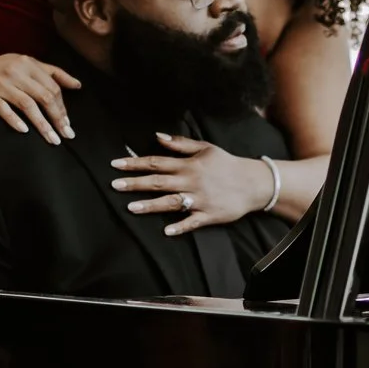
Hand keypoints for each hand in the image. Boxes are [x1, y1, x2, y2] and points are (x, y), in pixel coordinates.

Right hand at [0, 51, 80, 143]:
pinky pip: (2, 108)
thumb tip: (77, 85)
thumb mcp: (24, 65)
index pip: (52, 86)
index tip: (67, 124)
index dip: (62, 107)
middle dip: (57, 118)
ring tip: (52, 139)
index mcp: (27, 62)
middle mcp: (14, 70)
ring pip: (27, 104)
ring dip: (42, 124)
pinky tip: (24, 131)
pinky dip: (14, 120)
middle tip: (66, 135)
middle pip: (44, 96)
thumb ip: (51, 73)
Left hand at [111, 133, 279, 235]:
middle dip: (135, 183)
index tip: (115, 165)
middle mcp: (191, 181)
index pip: (156, 162)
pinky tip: (167, 231)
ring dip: (151, 205)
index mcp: (189, 165)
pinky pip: (193, 222)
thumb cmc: (226, 164)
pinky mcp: (209, 214)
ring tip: (131, 208)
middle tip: (114, 186)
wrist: (253, 183)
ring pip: (171, 202)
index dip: (135, 163)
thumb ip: (180, 144)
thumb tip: (157, 136)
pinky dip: (180, 226)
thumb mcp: (205, 148)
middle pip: (158, 182)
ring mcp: (200, 199)